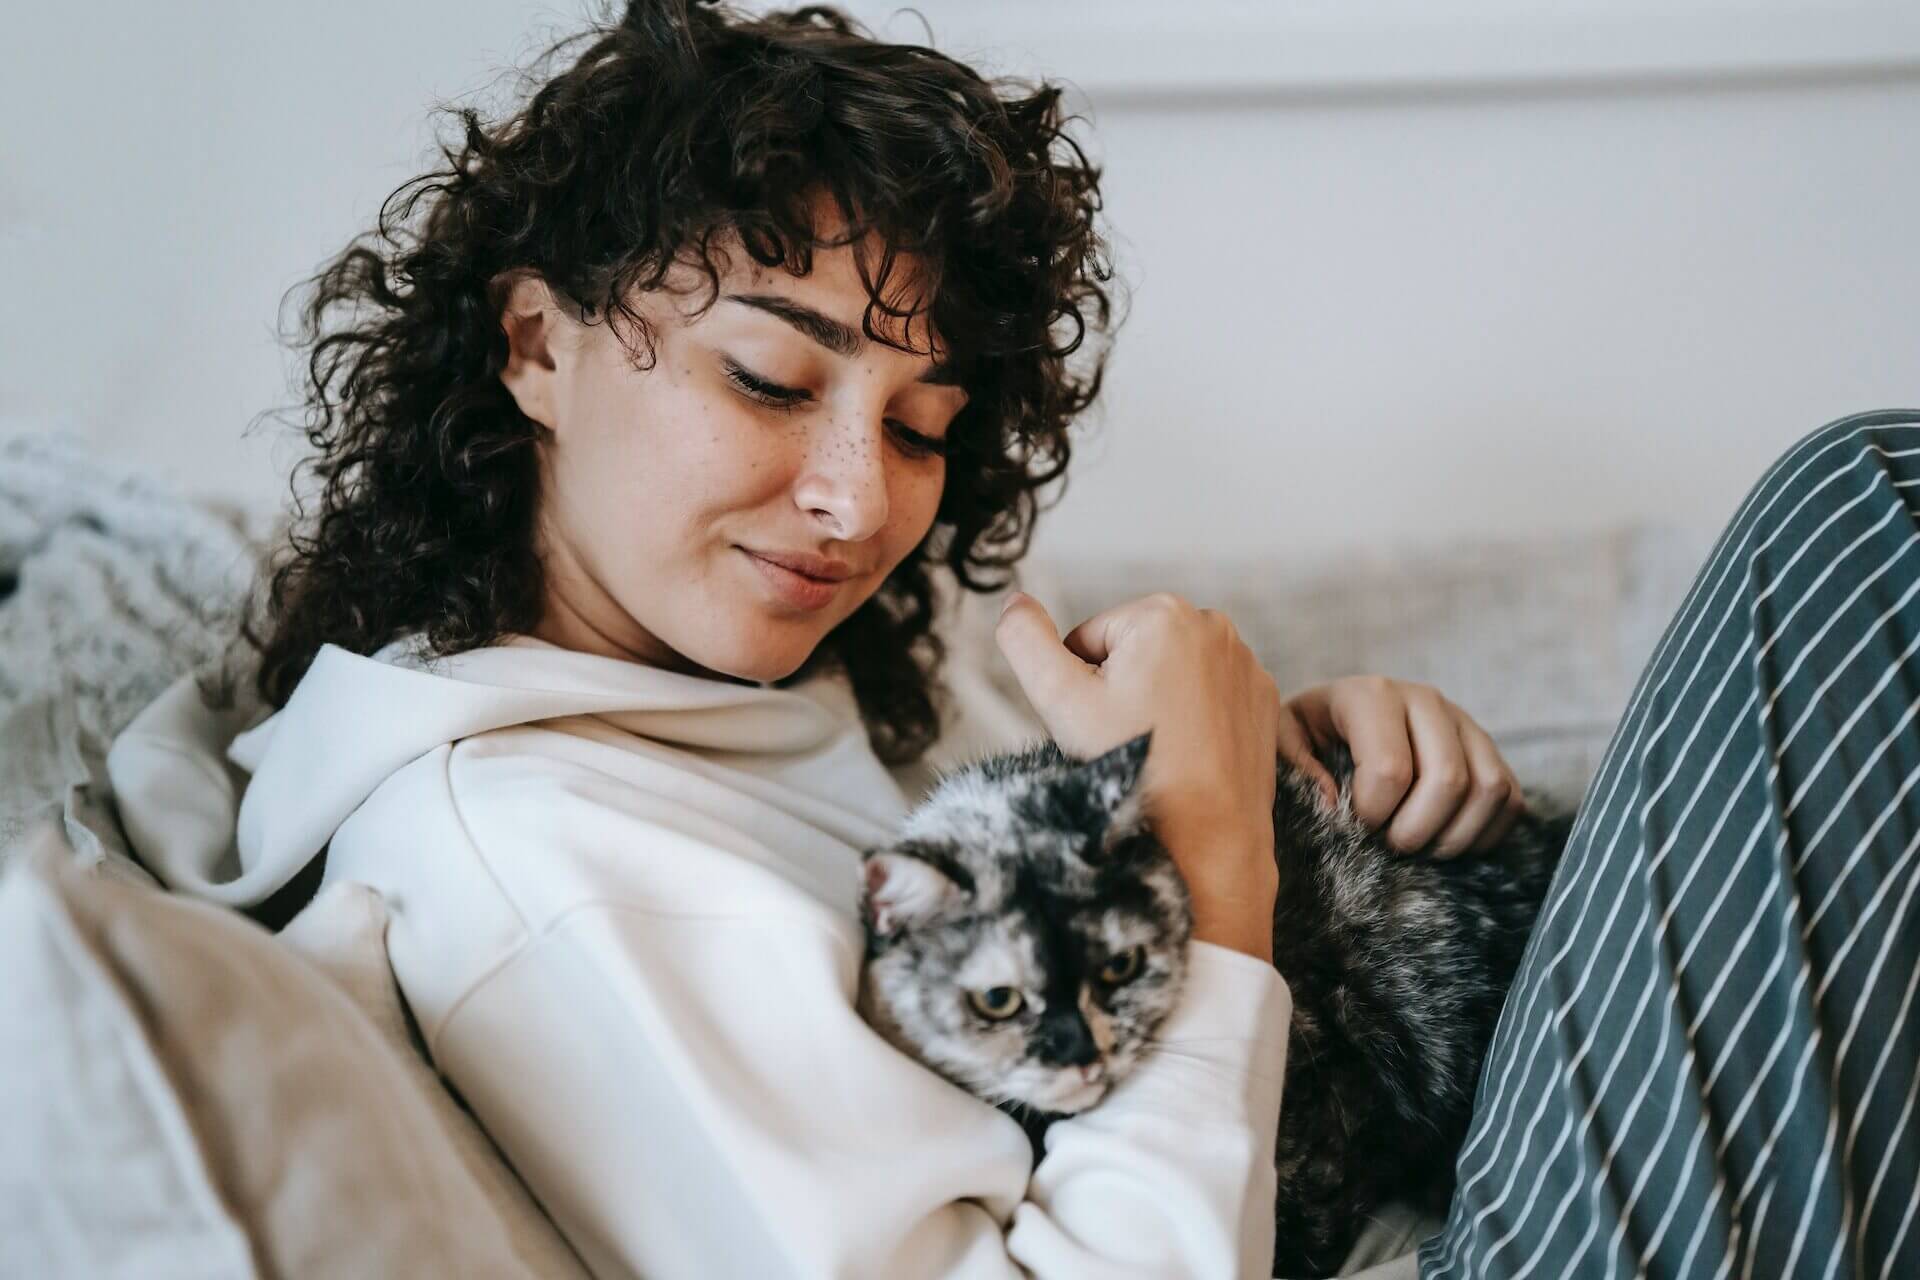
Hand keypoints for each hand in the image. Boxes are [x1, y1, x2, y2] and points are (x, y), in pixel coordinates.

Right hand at [994, 591, 1301, 955]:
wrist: (1209, 837)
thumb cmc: (1136, 768)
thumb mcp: (1061, 701)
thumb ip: (1025, 640)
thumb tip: (1014, 602)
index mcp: (1162, 612)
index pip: (1088, 641)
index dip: (1081, 687)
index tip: (1104, 725)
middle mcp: (1214, 624)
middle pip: (1132, 654)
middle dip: (1120, 692)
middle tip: (1129, 740)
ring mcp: (1245, 661)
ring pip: (1170, 676)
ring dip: (1156, 705)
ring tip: (1161, 750)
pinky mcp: (1263, 697)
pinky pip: (1209, 697)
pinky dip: (1195, 720)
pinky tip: (1191, 754)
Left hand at [1286, 676, 1525, 856]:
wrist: (1341, 716)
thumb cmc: (1309, 734)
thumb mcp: (1283, 742)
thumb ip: (1298, 770)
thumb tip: (1336, 806)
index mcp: (1370, 694)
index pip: (1389, 768)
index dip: (1372, 814)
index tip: (1354, 824)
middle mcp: (1424, 699)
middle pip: (1448, 779)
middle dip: (1416, 832)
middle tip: (1390, 845)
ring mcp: (1464, 721)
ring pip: (1488, 788)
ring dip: (1455, 836)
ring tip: (1419, 845)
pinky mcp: (1489, 748)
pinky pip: (1510, 797)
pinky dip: (1484, 833)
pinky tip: (1446, 839)